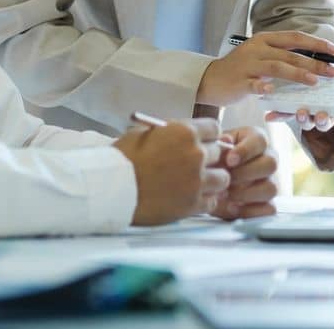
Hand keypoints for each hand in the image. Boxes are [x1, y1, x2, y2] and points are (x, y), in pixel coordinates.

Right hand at [113, 117, 229, 225]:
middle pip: (219, 153)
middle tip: (197, 165)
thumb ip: (170, 133)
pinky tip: (192, 199)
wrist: (110, 188)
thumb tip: (181, 134)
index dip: (209, 136)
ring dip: (213, 180)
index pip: (215, 128)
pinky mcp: (192, 204)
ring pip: (222, 178)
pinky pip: (212, 201)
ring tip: (197, 184)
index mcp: (185, 132)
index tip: (205, 142)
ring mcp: (197, 180)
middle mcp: (196, 154)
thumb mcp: (146, 133)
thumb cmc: (122, 159)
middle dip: (210, 158)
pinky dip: (205, 200)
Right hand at [195, 31, 333, 107]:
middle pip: (291, 53)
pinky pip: (254, 84)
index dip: (316, 43)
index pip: (295, 37)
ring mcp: (248, 64)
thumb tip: (311, 59)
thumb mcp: (261, 54)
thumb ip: (282, 54)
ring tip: (314, 82)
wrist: (211, 79)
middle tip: (333, 72)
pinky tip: (273, 92)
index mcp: (265, 39)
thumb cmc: (241, 69)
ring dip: (297, 73)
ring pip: (277, 67)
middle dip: (315, 63)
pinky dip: (264, 87)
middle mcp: (258, 49)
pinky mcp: (239, 81)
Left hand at [210, 126, 278, 219]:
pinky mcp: (268, 203)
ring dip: (246, 194)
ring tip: (224, 195)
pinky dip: (250, 210)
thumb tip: (225, 142)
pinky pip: (269, 209)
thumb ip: (219, 145)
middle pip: (271, 164)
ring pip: (271, 188)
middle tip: (225, 179)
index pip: (261, 141)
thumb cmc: (215, 158)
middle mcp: (268, 159)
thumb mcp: (214, 147)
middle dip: (245, 173)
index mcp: (256, 140)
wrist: (209, 180)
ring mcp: (270, 182)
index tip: (229, 160)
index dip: (246, 151)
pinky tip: (232, 207)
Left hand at [263, 65, 333, 171]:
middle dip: (317, 120)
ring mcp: (308, 112)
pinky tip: (269, 113)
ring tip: (297, 111)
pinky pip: (285, 111)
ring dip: (299, 116)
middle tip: (317, 116)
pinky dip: (278, 113)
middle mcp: (324, 114)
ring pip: (303, 117)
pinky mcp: (294, 107)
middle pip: (320, 121)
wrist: (331, 83)